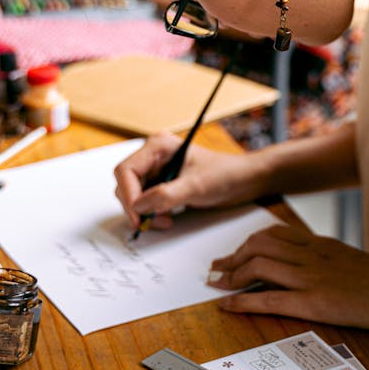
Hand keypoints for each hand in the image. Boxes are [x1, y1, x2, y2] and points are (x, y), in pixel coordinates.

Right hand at [114, 134, 266, 231]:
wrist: (242, 181)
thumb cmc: (224, 175)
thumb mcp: (196, 186)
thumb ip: (166, 195)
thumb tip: (138, 206)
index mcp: (158, 146)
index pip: (126, 171)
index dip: (128, 194)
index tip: (138, 216)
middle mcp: (153, 156)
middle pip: (126, 184)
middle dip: (136, 206)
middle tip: (150, 223)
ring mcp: (156, 170)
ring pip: (134, 195)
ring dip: (144, 211)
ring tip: (164, 220)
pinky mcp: (162, 183)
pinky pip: (145, 200)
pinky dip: (152, 212)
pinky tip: (167, 217)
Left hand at [207, 224, 368, 332]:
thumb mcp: (350, 260)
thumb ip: (326, 258)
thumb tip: (307, 265)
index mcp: (319, 243)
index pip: (273, 233)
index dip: (247, 242)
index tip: (232, 253)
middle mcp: (310, 254)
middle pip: (259, 244)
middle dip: (232, 257)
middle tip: (215, 269)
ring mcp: (310, 277)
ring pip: (259, 265)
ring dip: (232, 275)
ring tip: (217, 285)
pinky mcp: (313, 302)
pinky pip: (269, 298)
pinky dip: (242, 300)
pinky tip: (227, 305)